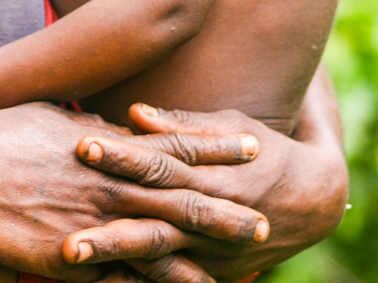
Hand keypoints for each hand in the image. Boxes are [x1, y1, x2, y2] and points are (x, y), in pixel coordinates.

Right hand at [0, 103, 268, 280]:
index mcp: (106, 146)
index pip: (173, 144)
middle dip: (225, 211)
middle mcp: (110, 184)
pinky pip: (124, 280)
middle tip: (266, 220)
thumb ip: (89, 130)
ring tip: (244, 268)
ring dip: (203, 256)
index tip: (251, 145)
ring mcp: (94, 224)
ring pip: (162, 243)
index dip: (215, 147)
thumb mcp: (52, 120)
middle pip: (181, 199)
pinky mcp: (73, 260)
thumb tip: (114, 129)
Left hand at [62, 81, 346, 281]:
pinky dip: (137, 279)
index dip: (121, 154)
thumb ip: (182, 126)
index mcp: (212, 174)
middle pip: (149, 217)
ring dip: (112, 256)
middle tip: (63, 221)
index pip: (159, 163)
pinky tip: (100, 281)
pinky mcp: (212, 274)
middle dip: (105, 219)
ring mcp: (211, 252)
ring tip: (70, 255)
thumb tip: (134, 112)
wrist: (314, 202)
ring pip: (153, 254)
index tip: (82, 143)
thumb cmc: (265, 150)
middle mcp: (209, 216)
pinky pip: (170, 280)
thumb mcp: (232, 126)